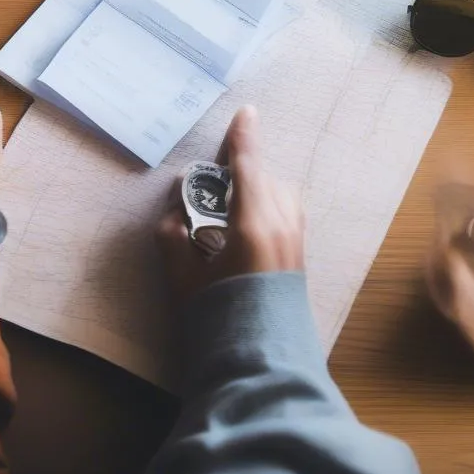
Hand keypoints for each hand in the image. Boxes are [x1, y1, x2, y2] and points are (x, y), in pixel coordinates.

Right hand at [156, 106, 304, 302]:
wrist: (262, 361)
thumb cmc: (219, 318)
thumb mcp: (183, 278)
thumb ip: (173, 236)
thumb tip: (174, 208)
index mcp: (253, 224)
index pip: (248, 167)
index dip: (243, 138)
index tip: (246, 112)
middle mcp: (281, 224)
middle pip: (264, 176)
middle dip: (243, 165)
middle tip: (218, 169)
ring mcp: (296, 239)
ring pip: (280, 191)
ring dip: (258, 184)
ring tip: (232, 199)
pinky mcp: (300, 254)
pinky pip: (288, 209)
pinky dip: (270, 200)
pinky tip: (251, 219)